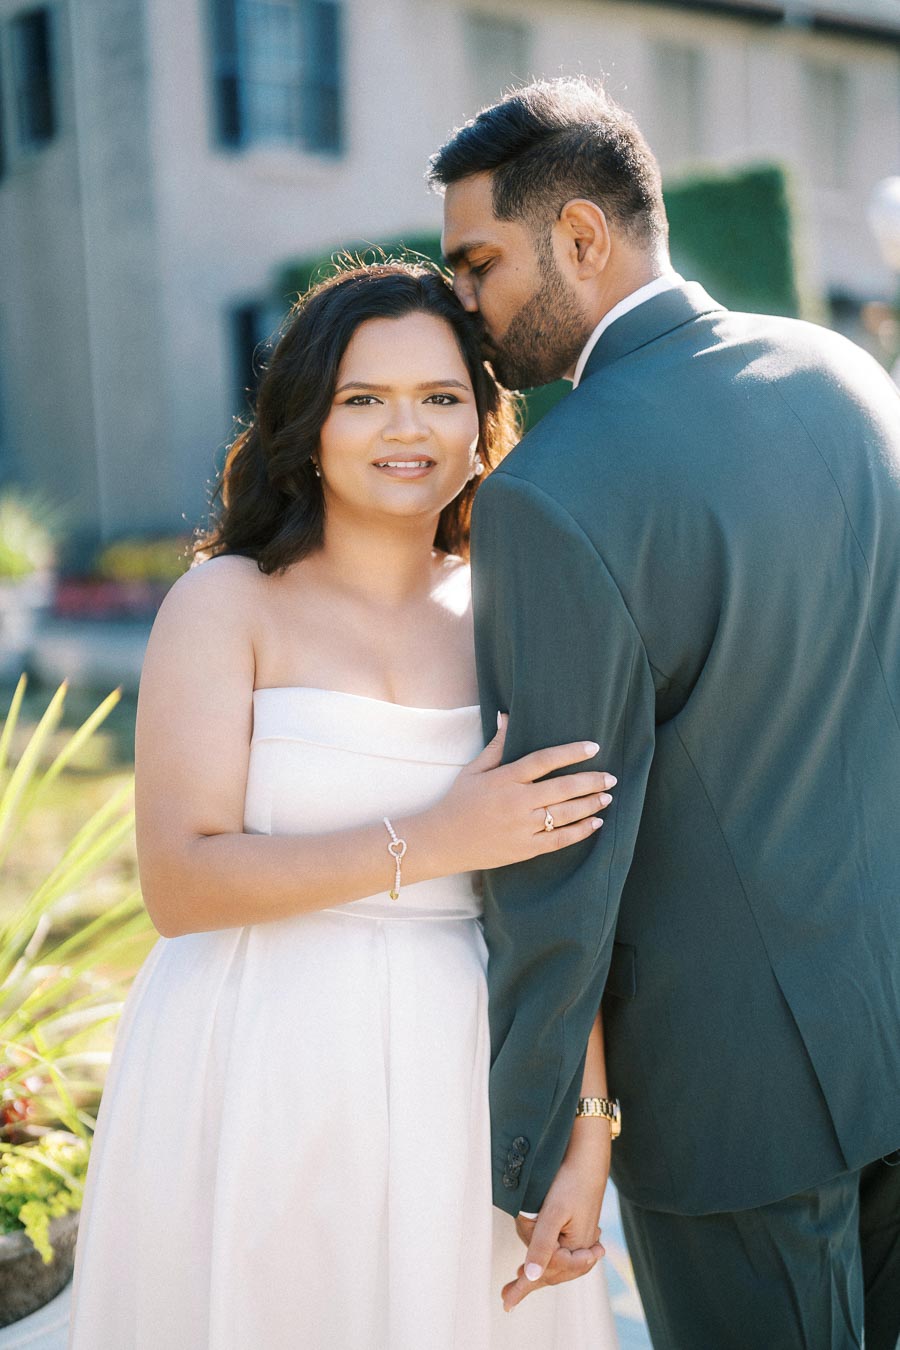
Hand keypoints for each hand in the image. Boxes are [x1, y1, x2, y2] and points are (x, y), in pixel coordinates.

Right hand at [426, 714, 616, 873]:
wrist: (442, 841)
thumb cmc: (458, 802)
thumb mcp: (473, 770)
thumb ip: (497, 745)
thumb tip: (506, 716)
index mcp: (505, 779)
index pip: (544, 760)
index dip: (571, 752)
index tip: (593, 746)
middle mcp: (516, 802)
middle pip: (562, 788)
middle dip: (591, 782)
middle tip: (611, 777)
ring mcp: (522, 827)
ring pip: (565, 814)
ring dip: (590, 805)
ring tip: (607, 797)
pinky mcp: (524, 849)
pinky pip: (559, 840)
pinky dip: (580, 831)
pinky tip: (595, 823)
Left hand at [501, 1123, 610, 1312]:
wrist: (587, 1157)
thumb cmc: (570, 1182)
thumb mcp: (552, 1214)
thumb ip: (542, 1246)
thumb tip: (530, 1277)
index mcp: (578, 1248)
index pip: (547, 1273)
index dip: (524, 1288)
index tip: (506, 1304)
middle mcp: (582, 1248)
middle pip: (551, 1270)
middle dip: (531, 1276)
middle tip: (507, 1295)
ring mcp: (581, 1239)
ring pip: (554, 1261)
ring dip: (538, 1263)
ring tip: (518, 1273)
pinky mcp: (577, 1229)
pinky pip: (560, 1251)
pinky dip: (549, 1258)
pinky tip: (541, 1264)